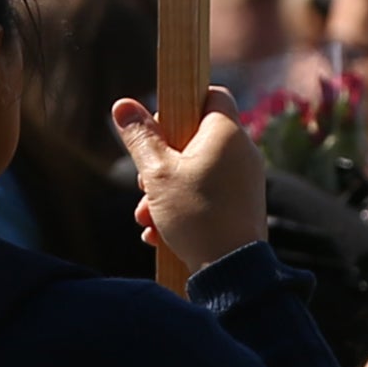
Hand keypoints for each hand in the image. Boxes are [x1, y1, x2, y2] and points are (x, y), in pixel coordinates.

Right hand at [117, 88, 264, 278]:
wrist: (232, 271)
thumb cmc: (196, 216)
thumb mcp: (157, 174)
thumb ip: (140, 137)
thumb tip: (122, 105)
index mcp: (227, 133)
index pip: (210, 95)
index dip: (181, 104)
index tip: (159, 127)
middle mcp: (242, 153)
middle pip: (195, 137)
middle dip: (161, 160)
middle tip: (144, 182)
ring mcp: (245, 181)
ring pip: (196, 171)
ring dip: (166, 190)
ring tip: (146, 215)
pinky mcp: (242, 207)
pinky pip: (208, 195)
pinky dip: (183, 208)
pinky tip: (160, 233)